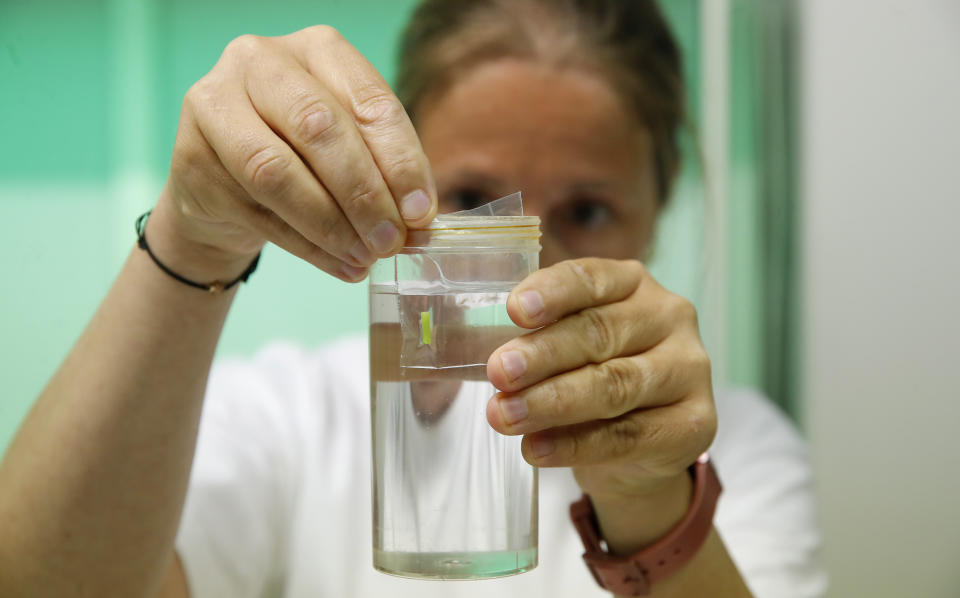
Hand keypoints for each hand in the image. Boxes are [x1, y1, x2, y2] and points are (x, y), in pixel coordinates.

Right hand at [157, 26, 436, 281]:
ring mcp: (214, 106)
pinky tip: (340, 266)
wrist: (225, 185)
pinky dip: (308, 247)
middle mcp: (259, 62)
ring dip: (331, 225)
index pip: (369, 102)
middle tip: (391, 240)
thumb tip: (419, 219)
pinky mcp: (190, 158)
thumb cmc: (303, 156)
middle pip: (319, 128)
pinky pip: (257, 212)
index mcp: (316, 48)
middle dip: (363, 194)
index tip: (421, 213)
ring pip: (278, 172)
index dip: (401, 162)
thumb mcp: (351, 150)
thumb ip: (385, 174)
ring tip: (365, 257)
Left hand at [486, 258, 716, 502]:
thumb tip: (490, 357)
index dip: (553, 293)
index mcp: (632, 284)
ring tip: (505, 416)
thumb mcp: (568, 349)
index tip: (515, 309)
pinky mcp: (696, 422)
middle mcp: (669, 317)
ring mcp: (690, 369)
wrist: (641, 446)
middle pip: (600, 333)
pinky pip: (627, 435)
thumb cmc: (593, 378)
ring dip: (552, 401)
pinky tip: (536, 448)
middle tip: (499, 372)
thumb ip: (537, 340)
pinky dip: (574, 444)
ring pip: (614, 385)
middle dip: (542, 354)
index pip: (591, 278)